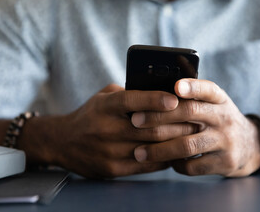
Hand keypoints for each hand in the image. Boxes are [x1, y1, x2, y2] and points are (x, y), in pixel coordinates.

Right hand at [52, 84, 197, 178]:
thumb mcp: (104, 96)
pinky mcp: (112, 169)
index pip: (131, 100)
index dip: (155, 99)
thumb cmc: (91, 115)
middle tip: (196, 119)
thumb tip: (161, 90)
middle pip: (148, 127)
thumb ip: (128, 92)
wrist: (63, 142)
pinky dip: (165, 159)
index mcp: (104, 106)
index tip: (176, 99)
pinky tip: (176, 152)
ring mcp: (109, 151)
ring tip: (192, 135)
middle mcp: (106, 128)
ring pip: (151, 148)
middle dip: (177, 124)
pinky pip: (146, 165)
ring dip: (175, 143)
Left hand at [132, 79, 259, 176]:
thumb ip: (192, 98)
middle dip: (158, 117)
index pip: (207, 89)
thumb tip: (153, 94)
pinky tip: (165, 162)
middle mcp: (223, 117)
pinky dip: (175, 165)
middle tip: (134, 121)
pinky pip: (193, 166)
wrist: (251, 145)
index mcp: (219, 99)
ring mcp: (225, 141)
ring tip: (139, 152)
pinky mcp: (224, 162)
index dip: (192, 87)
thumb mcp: (214, 104)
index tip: (176, 87)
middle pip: (190, 114)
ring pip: (187, 144)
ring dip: (159, 149)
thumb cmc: (219, 120)